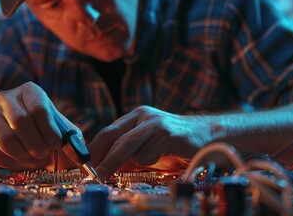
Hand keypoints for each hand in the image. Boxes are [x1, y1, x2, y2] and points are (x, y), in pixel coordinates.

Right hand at [0, 82, 65, 168]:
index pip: (39, 108)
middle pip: (21, 121)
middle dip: (36, 143)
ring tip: (31, 158)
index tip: (56, 144)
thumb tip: (79, 151)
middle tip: (43, 154)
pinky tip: (16, 161)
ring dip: (22, 154)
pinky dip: (8, 161)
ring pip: (5, 138)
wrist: (3, 129)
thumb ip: (69, 135)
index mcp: (30, 91)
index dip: (49, 130)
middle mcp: (7, 97)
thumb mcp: (54, 125)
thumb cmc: (37, 127)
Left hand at [88, 106, 211, 178]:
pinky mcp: (168, 134)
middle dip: (97, 156)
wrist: (209, 134)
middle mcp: (143, 116)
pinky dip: (145, 161)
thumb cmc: (175, 143)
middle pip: (112, 136)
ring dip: (112, 162)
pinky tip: (158, 160)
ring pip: (125, 144)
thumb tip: (105, 166)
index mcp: (136, 116)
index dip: (93, 149)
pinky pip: (147, 152)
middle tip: (87, 173)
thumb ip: (130, 150)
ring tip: (102, 175)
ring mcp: (155, 123)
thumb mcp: (149, 143)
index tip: (83, 166)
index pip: (107, 132)